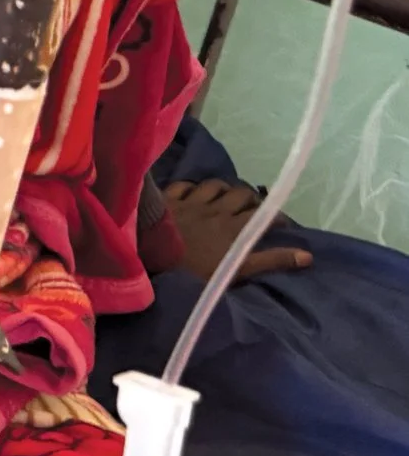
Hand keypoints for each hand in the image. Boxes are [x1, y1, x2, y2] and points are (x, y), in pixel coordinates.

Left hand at [165, 178, 311, 282]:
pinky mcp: (167, 199)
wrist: (148, 260)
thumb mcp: (236, 271)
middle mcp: (216, 209)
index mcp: (234, 227)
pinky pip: (183, 185)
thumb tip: (307, 256)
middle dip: (250, 198)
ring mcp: (190, 202)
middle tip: (252, 207)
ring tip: (225, 196)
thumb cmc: (195, 271)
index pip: (263, 214)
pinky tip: (191, 192)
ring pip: (213, 185)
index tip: (281, 223)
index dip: (275, 216)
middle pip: (240, 193)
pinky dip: (190, 187)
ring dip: (223, 189)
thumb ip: (270, 261)